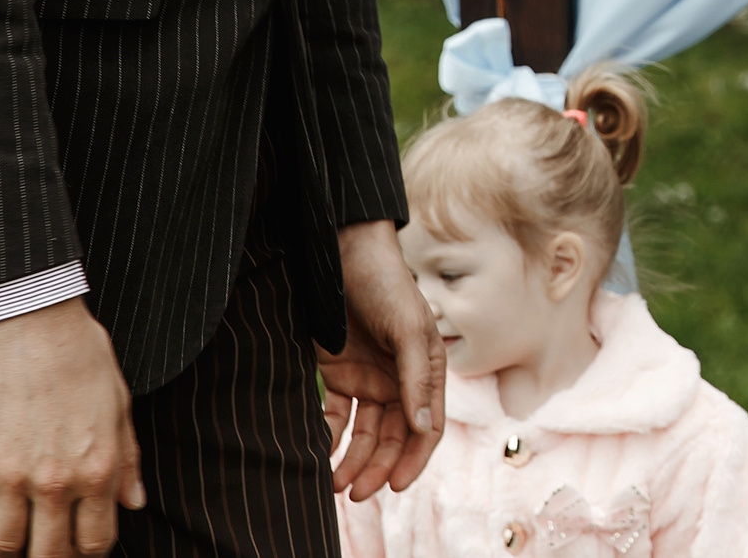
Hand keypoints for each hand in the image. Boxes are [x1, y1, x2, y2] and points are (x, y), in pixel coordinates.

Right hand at [0, 296, 142, 556]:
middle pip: (49, 553)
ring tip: (12, 544)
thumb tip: (135, 503)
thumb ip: (128, 461)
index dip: (90, 552)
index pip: (95, 541)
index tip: (82, 547)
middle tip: (46, 550)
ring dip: (7, 551)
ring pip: (4, 544)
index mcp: (99, 468)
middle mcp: (56, 480)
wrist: (32, 325)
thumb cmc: (82, 359)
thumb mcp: (120, 407)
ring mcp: (11, 474)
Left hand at [317, 221, 444, 500]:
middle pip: (394, 436)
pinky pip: (336, 415)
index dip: (415, 458)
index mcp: (427, 369)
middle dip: (378, 466)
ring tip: (334, 483)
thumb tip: (424, 428)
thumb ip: (417, 379)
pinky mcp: (337, 374)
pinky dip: (329, 435)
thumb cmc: (386, 285)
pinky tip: (320, 450)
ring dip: (353, 459)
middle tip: (357, 493)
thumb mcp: (409, 329)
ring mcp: (369, 378)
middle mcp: (400, 379)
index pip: (427, 426)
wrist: (341, 254)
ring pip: (365, 432)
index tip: (396, 486)